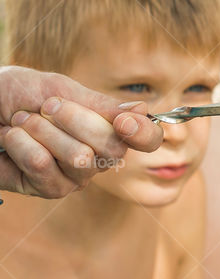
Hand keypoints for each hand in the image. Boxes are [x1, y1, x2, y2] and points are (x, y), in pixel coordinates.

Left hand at [0, 66, 163, 197]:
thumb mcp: (61, 90)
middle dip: (75, 119)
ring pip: (80, 159)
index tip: (123, 121)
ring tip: (21, 121)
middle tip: (46, 106)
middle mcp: (98, 155)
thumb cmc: (16, 94)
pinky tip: (11, 139)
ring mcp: (74, 176)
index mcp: (109, 127)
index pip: (147, 139)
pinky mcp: (45, 189)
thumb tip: (143, 110)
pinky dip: (23, 146)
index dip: (143, 132)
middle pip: (112, 147)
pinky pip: (45, 168)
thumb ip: (100, 105)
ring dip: (43, 132)